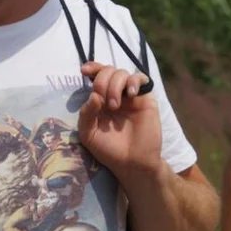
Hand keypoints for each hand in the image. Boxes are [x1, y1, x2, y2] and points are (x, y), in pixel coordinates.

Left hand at [77, 61, 161, 176]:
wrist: (132, 162)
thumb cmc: (109, 150)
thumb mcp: (88, 133)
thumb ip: (86, 113)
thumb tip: (94, 95)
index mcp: (100, 100)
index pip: (96, 77)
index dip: (92, 68)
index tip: (84, 70)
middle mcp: (115, 95)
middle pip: (108, 71)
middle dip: (102, 82)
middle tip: (104, 102)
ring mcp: (131, 96)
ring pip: (122, 73)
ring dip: (115, 85)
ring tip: (115, 105)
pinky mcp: (146, 99)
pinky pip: (141, 79)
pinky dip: (134, 81)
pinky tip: (130, 94)